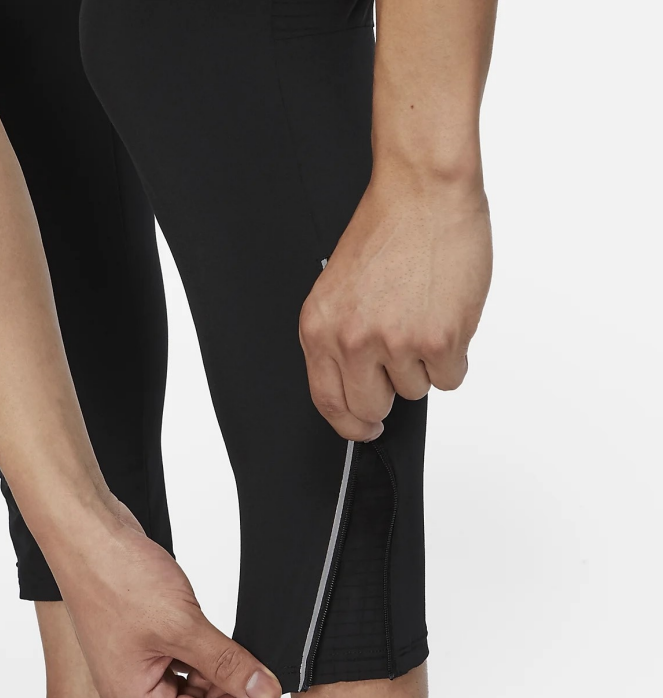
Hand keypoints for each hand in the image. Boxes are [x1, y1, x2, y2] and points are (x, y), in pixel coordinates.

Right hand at [49, 501, 281, 697]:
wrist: (87, 533)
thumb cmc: (115, 577)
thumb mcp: (183, 625)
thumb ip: (226, 663)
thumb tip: (262, 692)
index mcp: (132, 696)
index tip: (265, 691)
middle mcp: (128, 686)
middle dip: (227, 689)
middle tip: (258, 666)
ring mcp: (132, 661)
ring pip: (187, 681)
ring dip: (215, 668)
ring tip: (238, 645)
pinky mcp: (138, 638)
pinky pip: (177, 657)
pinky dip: (200, 650)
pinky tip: (214, 632)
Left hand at [299, 170, 491, 440]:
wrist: (424, 192)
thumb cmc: (388, 231)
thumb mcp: (339, 290)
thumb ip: (340, 339)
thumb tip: (356, 386)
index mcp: (320, 329)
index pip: (328, 402)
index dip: (349, 423)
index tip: (363, 428)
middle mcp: (353, 341)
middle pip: (371, 407)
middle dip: (388, 393)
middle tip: (401, 360)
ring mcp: (395, 344)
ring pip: (415, 390)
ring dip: (424, 364)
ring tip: (423, 316)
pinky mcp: (438, 342)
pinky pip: (449, 378)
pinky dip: (453, 356)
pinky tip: (445, 318)